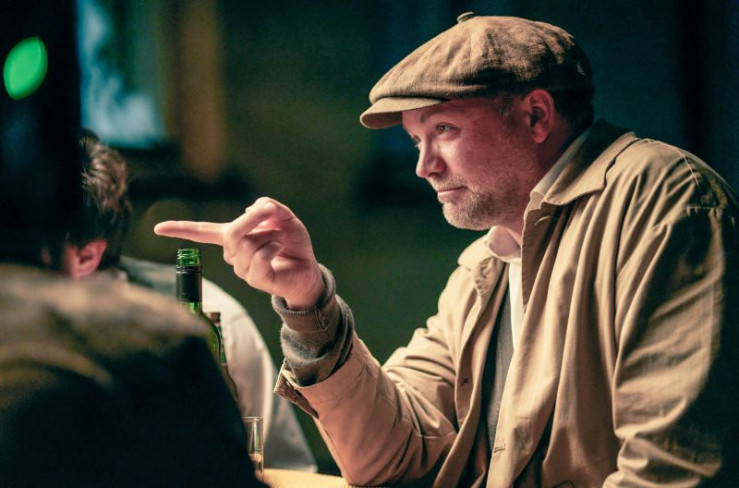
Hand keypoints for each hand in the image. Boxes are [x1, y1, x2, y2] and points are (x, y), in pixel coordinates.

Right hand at [154, 197, 324, 309]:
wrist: (308, 270)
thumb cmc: (292, 243)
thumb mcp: (284, 218)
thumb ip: (270, 207)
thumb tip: (251, 208)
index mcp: (234, 236)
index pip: (202, 232)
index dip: (181, 228)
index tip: (157, 228)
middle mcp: (233, 253)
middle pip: (231, 231)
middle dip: (253, 218)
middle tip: (272, 211)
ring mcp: (242, 268)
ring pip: (247, 244)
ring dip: (271, 234)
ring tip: (280, 239)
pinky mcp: (255, 280)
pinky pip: (260, 257)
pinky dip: (274, 247)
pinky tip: (281, 249)